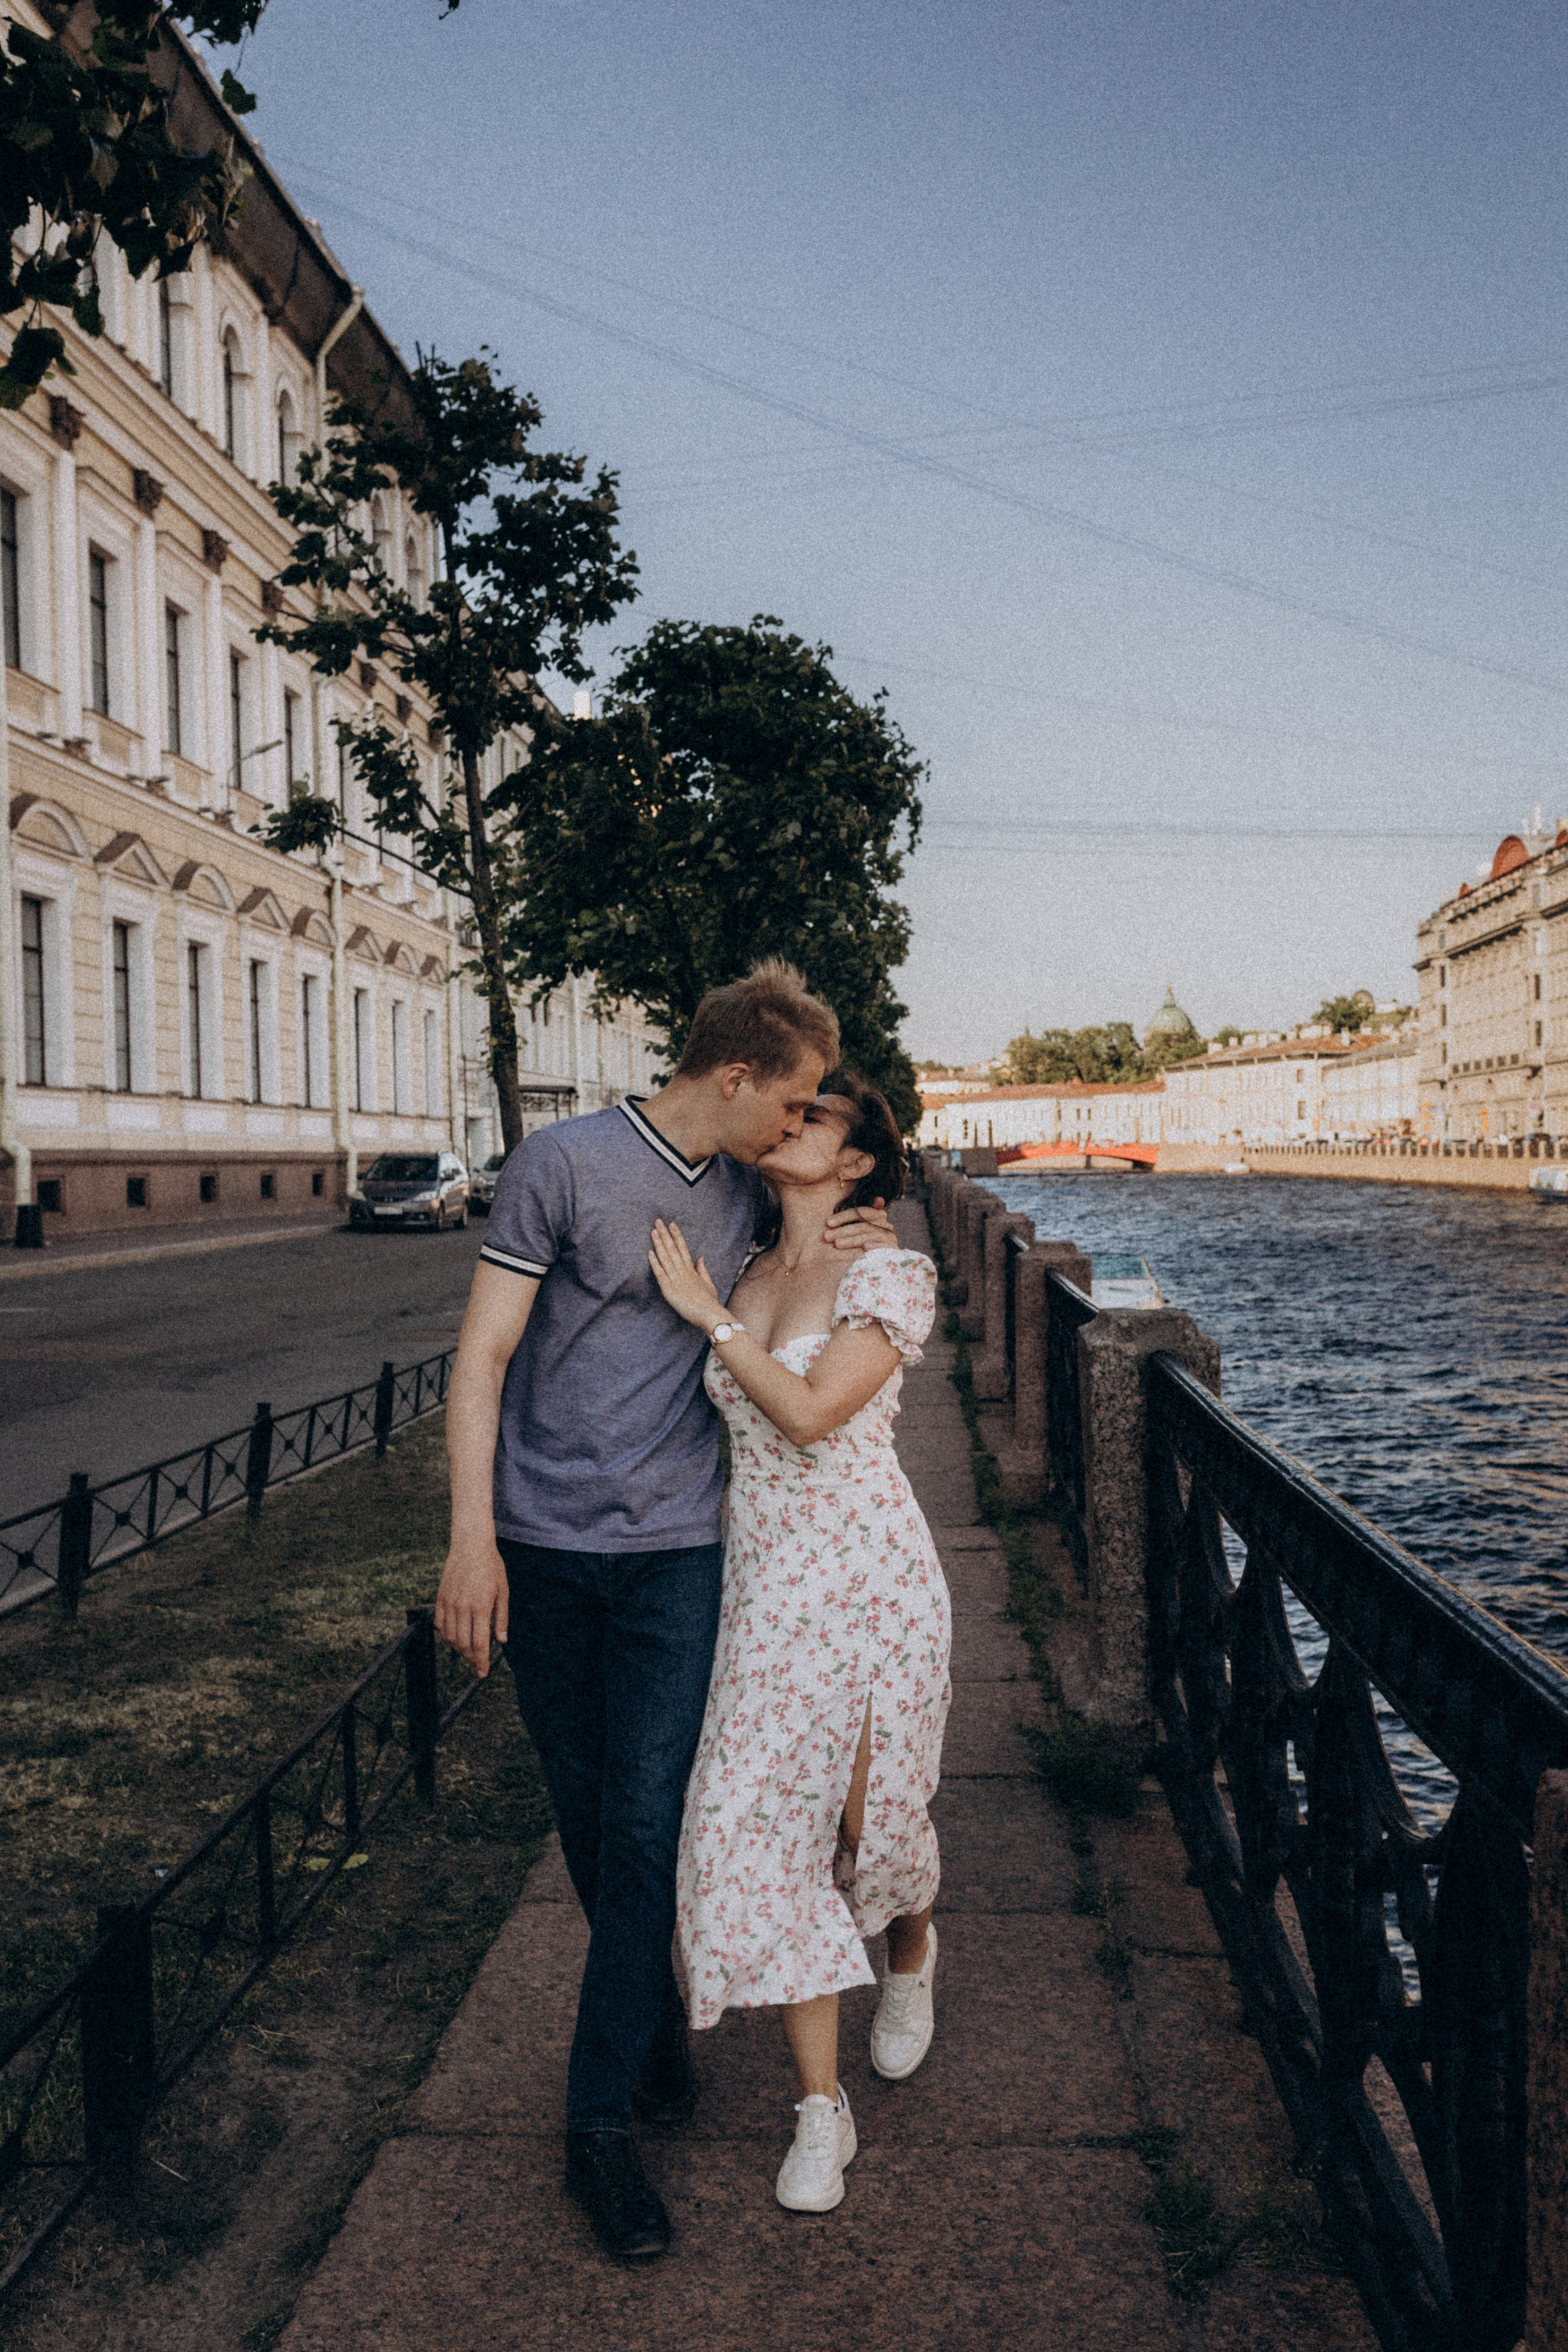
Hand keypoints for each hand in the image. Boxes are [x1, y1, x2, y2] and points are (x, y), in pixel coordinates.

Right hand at [434, 1537, 508, 1675]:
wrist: (470, 1545)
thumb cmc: (491, 1566)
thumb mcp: (503, 1591)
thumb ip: (501, 1617)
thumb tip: (502, 1640)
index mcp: (480, 1606)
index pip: (479, 1643)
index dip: (480, 1661)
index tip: (482, 1672)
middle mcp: (462, 1607)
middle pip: (463, 1644)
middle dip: (470, 1659)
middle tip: (477, 1666)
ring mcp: (449, 1603)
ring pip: (450, 1637)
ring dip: (458, 1649)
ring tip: (468, 1653)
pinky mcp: (440, 1598)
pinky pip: (439, 1624)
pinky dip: (446, 1635)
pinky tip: (454, 1637)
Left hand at [648, 1219, 725, 1331]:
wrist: (709, 1314)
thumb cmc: (709, 1302)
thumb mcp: (708, 1284)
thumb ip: (703, 1270)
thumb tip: (700, 1258)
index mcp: (691, 1270)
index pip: (683, 1248)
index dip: (677, 1235)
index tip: (672, 1224)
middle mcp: (683, 1271)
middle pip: (672, 1249)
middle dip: (665, 1234)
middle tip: (658, 1221)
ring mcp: (676, 1279)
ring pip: (665, 1258)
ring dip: (658, 1244)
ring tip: (653, 1231)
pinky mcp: (669, 1289)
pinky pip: (660, 1273)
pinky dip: (654, 1263)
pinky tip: (649, 1253)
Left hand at [824, 1197, 892, 1252]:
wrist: (879, 1261)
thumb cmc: (863, 1240)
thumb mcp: (860, 1227)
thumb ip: (859, 1214)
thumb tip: (878, 1199)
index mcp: (877, 1215)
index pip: (860, 1212)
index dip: (843, 1217)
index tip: (828, 1223)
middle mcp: (884, 1224)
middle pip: (862, 1225)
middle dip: (842, 1231)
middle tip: (826, 1237)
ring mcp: (889, 1237)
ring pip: (870, 1236)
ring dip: (852, 1240)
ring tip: (837, 1244)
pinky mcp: (893, 1249)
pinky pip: (884, 1246)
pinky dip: (875, 1246)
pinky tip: (864, 1248)